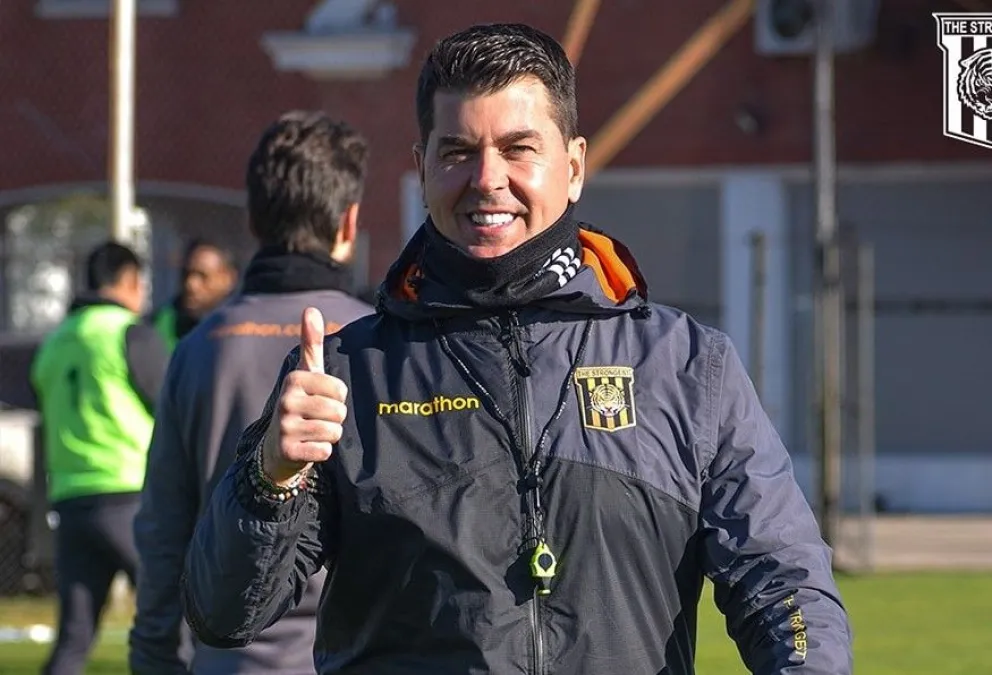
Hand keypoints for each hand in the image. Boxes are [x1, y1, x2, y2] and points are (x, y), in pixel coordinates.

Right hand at [261, 307, 347, 484]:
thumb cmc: (300, 403)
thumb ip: (310, 343)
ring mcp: (285, 427)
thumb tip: (311, 308)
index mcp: (294, 379)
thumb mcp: (305, 373)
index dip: (337, 398)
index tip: (321, 399)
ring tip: (313, 432)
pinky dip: (322, 452)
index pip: (340, 389)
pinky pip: (325, 451)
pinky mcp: (288, 451)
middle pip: (339, 411)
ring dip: (329, 435)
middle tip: (317, 419)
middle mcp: (286, 401)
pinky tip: (308, 447)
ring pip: (334, 432)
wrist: (276, 447)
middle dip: (335, 418)